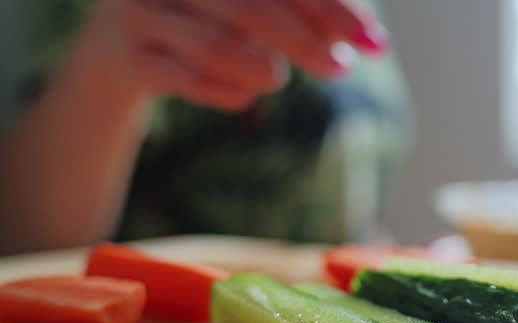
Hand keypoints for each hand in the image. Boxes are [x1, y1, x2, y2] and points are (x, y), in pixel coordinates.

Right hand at [77, 0, 387, 111]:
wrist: (119, 52)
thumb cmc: (206, 25)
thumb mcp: (251, 12)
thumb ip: (302, 14)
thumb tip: (369, 36)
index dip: (333, 9)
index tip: (375, 44)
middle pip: (250, 6)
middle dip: (305, 41)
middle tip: (341, 69)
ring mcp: (138, 12)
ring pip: (212, 44)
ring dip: (258, 68)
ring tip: (276, 79)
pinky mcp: (123, 58)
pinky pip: (181, 80)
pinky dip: (224, 92)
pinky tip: (244, 97)